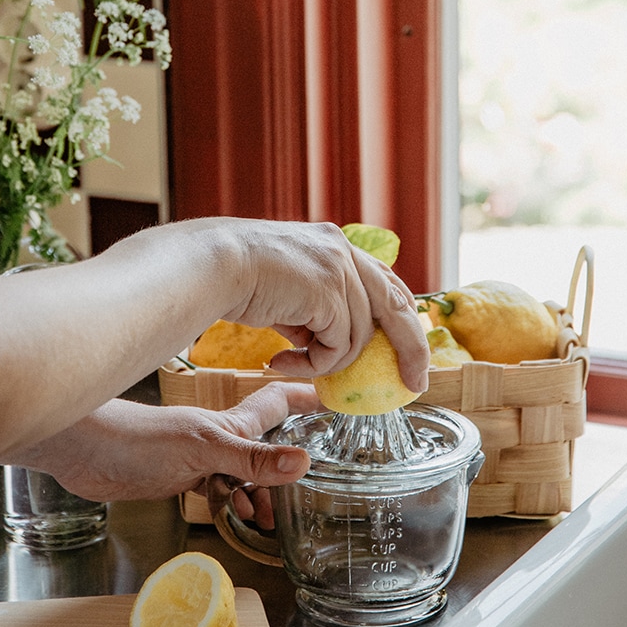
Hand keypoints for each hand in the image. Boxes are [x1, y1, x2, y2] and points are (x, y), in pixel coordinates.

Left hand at [9, 382, 318, 528]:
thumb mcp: (203, 451)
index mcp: (232, 424)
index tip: (339, 400)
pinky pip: (219, 491)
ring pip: (244, 473)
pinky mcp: (180, 478)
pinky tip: (235, 517)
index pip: (280, 402)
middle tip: (312, 480)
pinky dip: (232, 505)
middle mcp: (221, 438)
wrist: (84, 451)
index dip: (308, 398)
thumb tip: (303, 463)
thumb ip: (251, 460)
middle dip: (291, 460)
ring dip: (261, 493)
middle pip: (267, 443)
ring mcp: (200, 458)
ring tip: (269, 516)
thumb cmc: (139, 439)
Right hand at [222, 220, 429, 392]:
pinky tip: (281, 360)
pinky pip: (337, 348)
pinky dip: (313, 364)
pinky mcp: (329, 293)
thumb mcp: (288, 287)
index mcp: (335, 244)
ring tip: (289, 362)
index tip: (407, 345)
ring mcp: (338, 270)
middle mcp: (343, 251)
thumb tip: (330, 343)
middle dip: (413, 349)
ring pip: (358, 337)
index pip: (385, 280)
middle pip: (398, 306)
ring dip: (327, 362)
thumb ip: (315, 305)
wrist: (212, 265)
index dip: (400, 314)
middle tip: (415, 382)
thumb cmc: (235, 278)